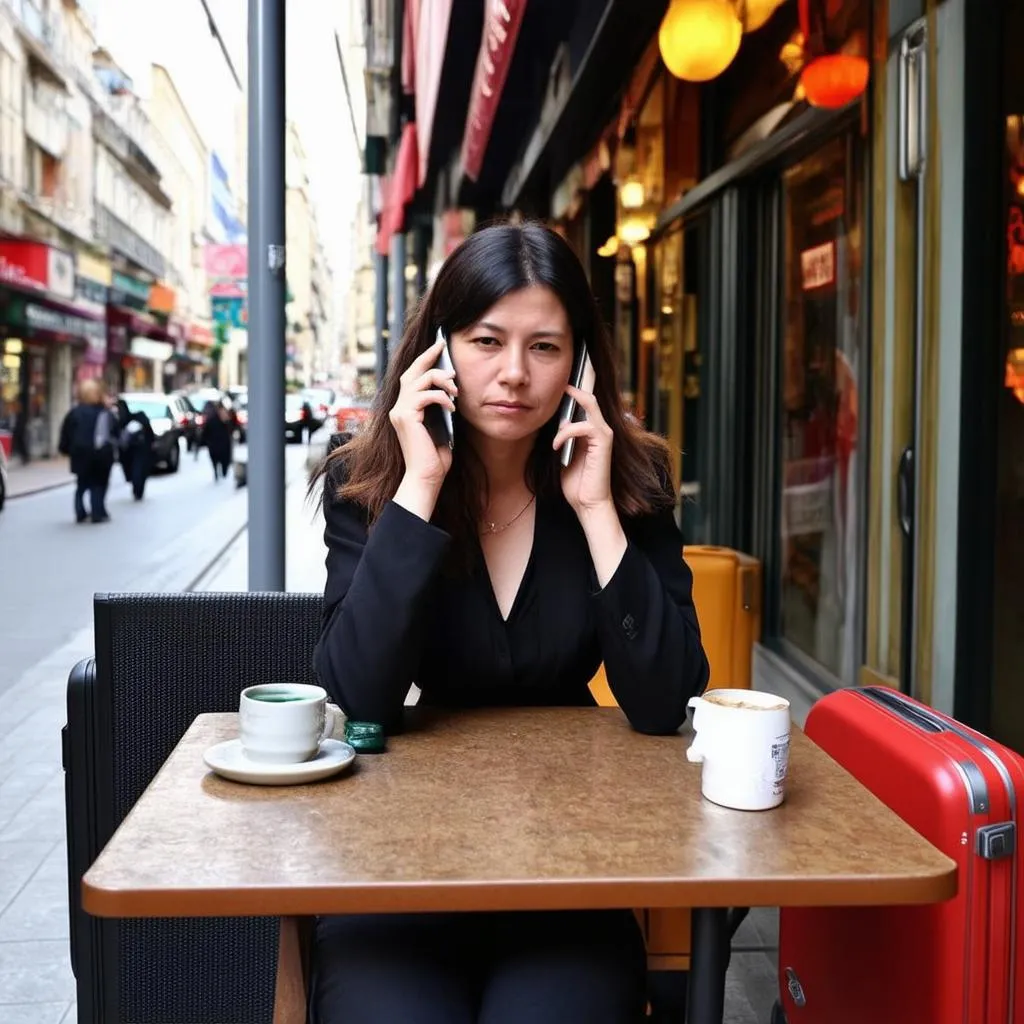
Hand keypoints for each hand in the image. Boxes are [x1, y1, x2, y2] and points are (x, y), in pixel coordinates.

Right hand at [389, 339, 456, 488]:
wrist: (427, 477)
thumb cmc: (435, 457)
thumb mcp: (441, 426)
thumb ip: (440, 408)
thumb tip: (451, 388)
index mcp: (406, 409)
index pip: (412, 378)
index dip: (424, 360)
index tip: (439, 346)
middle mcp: (398, 408)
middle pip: (411, 372)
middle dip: (428, 357)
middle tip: (443, 345)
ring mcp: (399, 412)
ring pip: (419, 380)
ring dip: (441, 380)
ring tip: (455, 391)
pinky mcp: (406, 417)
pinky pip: (425, 396)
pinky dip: (441, 397)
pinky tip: (452, 407)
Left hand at [553, 385, 613, 515]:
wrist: (588, 503)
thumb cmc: (576, 483)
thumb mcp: (564, 455)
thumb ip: (564, 438)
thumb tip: (558, 422)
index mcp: (592, 432)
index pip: (586, 404)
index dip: (574, 392)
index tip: (558, 386)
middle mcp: (601, 430)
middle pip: (590, 398)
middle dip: (574, 389)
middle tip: (559, 385)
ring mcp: (604, 435)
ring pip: (589, 406)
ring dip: (566, 418)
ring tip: (554, 437)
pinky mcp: (603, 443)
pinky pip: (583, 426)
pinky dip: (566, 433)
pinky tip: (557, 446)